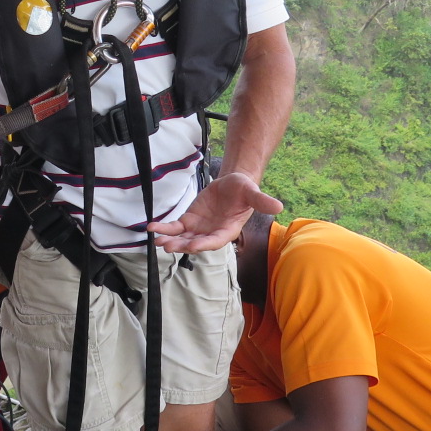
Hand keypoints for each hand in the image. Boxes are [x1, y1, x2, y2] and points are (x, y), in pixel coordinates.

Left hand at [148, 172, 281, 251]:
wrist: (231, 185)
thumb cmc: (243, 190)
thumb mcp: (252, 193)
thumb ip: (261, 201)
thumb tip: (279, 205)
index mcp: (227, 231)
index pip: (215, 241)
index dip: (203, 244)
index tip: (192, 246)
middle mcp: (211, 234)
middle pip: (195, 243)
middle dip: (181, 245)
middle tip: (168, 246)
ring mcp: (199, 229)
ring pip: (182, 238)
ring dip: (170, 240)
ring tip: (157, 241)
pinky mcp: (189, 221)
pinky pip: (175, 227)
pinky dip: (164, 228)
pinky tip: (151, 228)